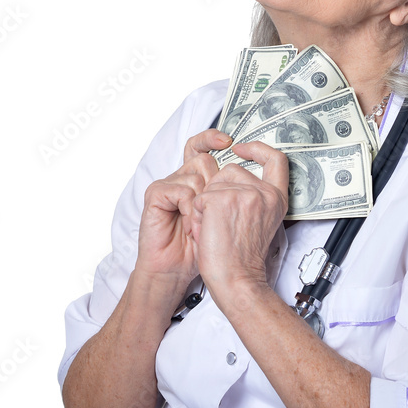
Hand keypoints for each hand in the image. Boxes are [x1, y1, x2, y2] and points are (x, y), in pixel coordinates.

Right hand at [134, 129, 232, 293]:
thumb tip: (251, 172)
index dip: (212, 137)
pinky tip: (188, 226)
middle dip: (216, 187)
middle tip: (214, 216)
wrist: (177, 270)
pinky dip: (189, 210)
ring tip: (201, 227)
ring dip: (204, 205)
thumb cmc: (203, 247)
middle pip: (205, 160)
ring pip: (196, 175)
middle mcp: (181, 178)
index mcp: (196, 180)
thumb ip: (232, 192)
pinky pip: (181, 189)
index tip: (229, 141)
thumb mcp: (226, 217)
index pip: (202, 146)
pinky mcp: (156, 194)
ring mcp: (167, 184)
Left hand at [189, 141, 288, 306]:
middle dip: (218, 190)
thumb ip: (256, 198)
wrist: (237, 280)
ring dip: (206, 204)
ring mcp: (243, 193)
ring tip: (215, 229)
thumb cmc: (243, 259)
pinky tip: (206, 232)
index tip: (242, 148)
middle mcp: (263, 192)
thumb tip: (236, 178)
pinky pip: (199, 197)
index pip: (275, 159)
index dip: (258, 148)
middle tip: (222, 221)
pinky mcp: (220, 198)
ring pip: (212, 182)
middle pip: (231, 169)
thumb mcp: (261, 222)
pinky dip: (196, 216)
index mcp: (276, 198)